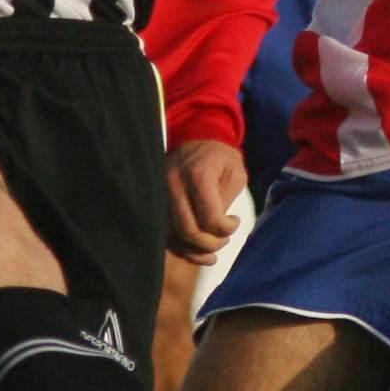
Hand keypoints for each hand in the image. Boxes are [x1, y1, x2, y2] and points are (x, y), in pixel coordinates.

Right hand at [165, 140, 247, 261]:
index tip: (234, 221)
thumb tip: (215, 229)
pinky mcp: (153, 202)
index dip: (226, 229)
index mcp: (197, 175)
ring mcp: (159, 194)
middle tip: (224, 239)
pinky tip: (197, 251)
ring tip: (212, 250)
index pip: (210, 218)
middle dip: (211, 244)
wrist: (196, 139)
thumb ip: (226, 201)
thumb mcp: (236, 174)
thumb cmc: (221, 159)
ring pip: (172, 237)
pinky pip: (163, 234)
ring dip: (195, 250)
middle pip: (188, 231)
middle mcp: (173, 184)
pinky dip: (180, 248)